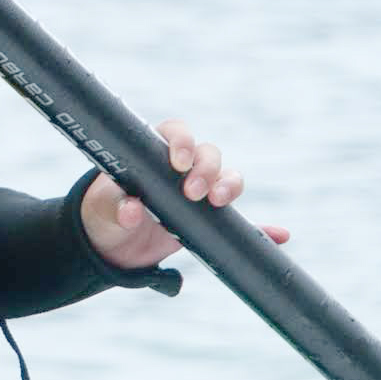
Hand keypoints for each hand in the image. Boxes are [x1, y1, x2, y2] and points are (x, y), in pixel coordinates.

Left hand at [79, 118, 290, 269]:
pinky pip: (240, 223)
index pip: (174, 134)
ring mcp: (198, 192)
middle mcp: (180, 168)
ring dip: (230, 186)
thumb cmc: (102, 214)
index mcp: (154, 154)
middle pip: (207, 154)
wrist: (110, 246)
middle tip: (192, 194)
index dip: (181, 142)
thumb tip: (131, 209)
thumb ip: (116, 207)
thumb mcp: (102, 211)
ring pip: (226, 178)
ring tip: (219, 203)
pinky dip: (260, 229)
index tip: (177, 162)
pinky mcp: (208, 221)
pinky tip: (278, 235)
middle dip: (207, 169)